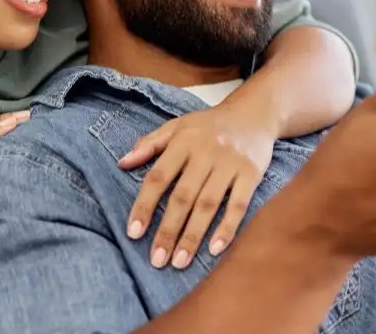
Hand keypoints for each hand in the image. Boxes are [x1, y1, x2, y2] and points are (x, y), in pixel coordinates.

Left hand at [118, 102, 275, 268]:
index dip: (144, 206)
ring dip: (193, 235)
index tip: (134, 233)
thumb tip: (122, 163)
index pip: (158, 177)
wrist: (254, 113)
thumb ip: (149, 144)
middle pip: (183, 196)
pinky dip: (227, 227)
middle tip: (157, 260)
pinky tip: (215, 249)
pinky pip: (239, 204)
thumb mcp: (177, 126)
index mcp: (183, 141)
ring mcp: (230, 163)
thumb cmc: (209, 125)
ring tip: (180, 262)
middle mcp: (206, 151)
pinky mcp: (252, 173)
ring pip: (208, 204)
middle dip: (168, 230)